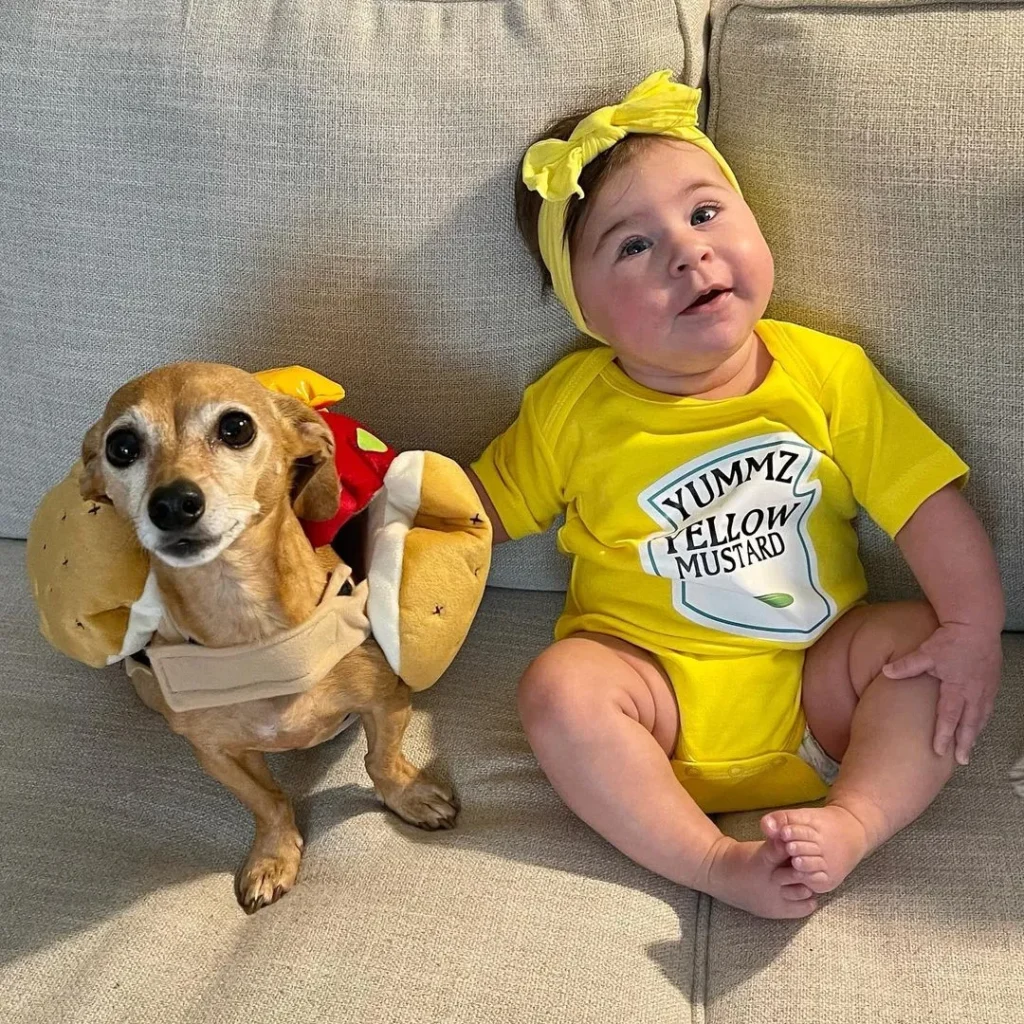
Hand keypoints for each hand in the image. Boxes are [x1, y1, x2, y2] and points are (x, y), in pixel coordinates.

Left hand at [882, 622, 1001, 765]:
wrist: (977, 624)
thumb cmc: (950, 639)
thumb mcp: (925, 652)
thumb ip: (906, 665)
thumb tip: (885, 672)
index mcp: (956, 688)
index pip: (949, 717)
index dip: (944, 735)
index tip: (939, 752)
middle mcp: (974, 692)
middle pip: (969, 723)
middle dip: (964, 743)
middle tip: (961, 760)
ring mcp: (985, 688)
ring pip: (981, 716)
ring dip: (975, 733)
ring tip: (969, 747)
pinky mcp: (992, 681)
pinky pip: (988, 706)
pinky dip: (983, 718)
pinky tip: (978, 723)